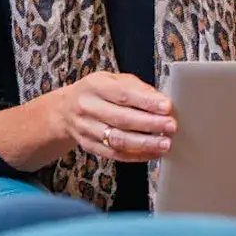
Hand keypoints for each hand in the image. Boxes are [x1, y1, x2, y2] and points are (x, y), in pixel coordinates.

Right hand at [57, 71, 174, 161]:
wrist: (64, 110)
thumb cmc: (96, 93)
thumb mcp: (112, 80)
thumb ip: (136, 88)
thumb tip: (161, 101)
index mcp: (94, 86)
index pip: (123, 94)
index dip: (146, 101)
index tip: (167, 106)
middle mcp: (87, 107)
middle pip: (121, 119)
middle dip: (149, 123)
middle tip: (171, 126)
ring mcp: (86, 129)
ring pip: (118, 140)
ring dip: (144, 143)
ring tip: (164, 143)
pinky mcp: (89, 146)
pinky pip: (115, 154)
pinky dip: (136, 156)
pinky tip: (152, 153)